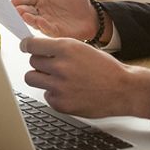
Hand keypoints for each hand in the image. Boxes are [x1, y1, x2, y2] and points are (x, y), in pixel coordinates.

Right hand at [10, 0, 104, 40]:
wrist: (91, 13)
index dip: (17, 0)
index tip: (8, 2)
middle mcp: (40, 11)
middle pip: (26, 11)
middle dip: (19, 11)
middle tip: (15, 9)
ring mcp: (47, 22)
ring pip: (34, 21)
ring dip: (29, 19)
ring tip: (24, 14)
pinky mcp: (56, 32)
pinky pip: (48, 29)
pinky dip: (43, 26)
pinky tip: (40, 21)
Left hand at [20, 36, 149, 118]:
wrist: (123, 90)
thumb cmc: (105, 68)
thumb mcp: (82, 48)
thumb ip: (59, 48)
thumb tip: (36, 47)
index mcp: (66, 48)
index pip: (31, 45)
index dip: (27, 46)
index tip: (26, 47)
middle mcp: (60, 67)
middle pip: (32, 62)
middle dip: (40, 63)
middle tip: (51, 66)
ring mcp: (59, 87)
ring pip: (31, 78)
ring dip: (40, 78)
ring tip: (55, 79)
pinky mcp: (60, 104)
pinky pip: (46, 95)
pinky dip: (54, 94)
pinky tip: (69, 92)